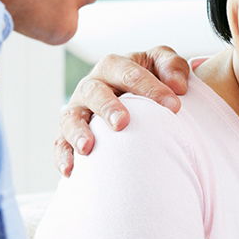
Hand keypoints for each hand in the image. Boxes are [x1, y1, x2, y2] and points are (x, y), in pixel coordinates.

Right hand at [54, 47, 190, 174]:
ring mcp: (79, 109)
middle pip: (94, 92)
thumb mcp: (165, 67)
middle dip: (107, 107)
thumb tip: (177, 86)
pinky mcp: (69, 133)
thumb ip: (174, 67)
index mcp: (115, 67)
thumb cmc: (153, 82)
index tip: (174, 107)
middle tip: (122, 123)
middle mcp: (93, 85)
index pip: (129, 72)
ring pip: (72, 117)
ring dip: (78, 132)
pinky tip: (70, 171)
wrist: (136, 101)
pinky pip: (60, 144)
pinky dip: (63, 156)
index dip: (151, 88)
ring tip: (88, 148)